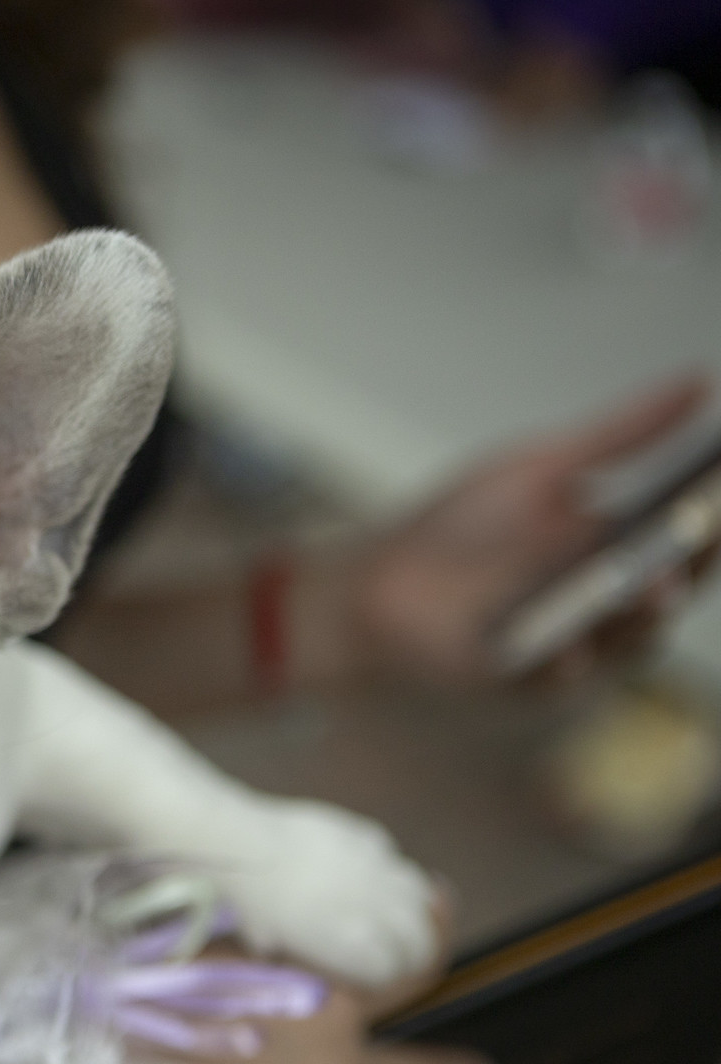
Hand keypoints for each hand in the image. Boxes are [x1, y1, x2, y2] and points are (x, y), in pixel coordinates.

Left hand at [352, 373, 712, 686]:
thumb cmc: (459, 526)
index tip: (717, 496)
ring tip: (646, 584)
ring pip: (634, 637)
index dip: (714, 525)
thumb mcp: (541, 469)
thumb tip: (700, 380)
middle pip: (675, 588)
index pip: (693, 540)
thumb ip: (622, 434)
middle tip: (698, 536)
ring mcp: (580, 644)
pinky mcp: (534, 683)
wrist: (376, 582)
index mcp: (622, 546)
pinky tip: (564, 645)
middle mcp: (613, 600)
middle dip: (689, 566)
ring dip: (641, 614)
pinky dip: (567, 660)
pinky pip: (564, 680)